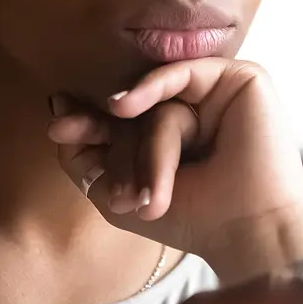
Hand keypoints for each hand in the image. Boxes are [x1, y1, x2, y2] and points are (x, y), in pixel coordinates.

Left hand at [47, 58, 302, 271]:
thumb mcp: (117, 194)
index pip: (123, 118)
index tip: (56, 129)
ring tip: (142, 197)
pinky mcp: (241, 78)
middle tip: (73, 145)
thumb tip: (56, 105)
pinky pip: (182, 72)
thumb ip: (84, 157)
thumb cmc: (191, 219)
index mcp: (174, 134)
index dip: (87, 122)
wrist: (247, 230)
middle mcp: (196, 109)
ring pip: (159, 102)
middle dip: (104, 134)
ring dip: (143, 148)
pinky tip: (122, 106)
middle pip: (135, 108)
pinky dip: (150, 88)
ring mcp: (218, 93)